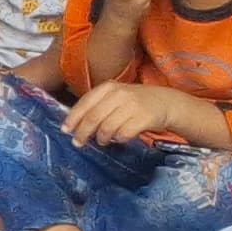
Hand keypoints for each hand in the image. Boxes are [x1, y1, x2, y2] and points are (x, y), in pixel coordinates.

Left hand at [65, 81, 180, 144]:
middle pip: (93, 117)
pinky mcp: (144, 118)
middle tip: (78, 143)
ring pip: (107, 127)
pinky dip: (119, 139)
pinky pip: (124, 133)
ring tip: (102, 141)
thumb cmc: (134, 102)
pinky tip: (120, 138)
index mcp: (108, 87)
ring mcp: (132, 105)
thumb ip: (97, 106)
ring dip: (101, 138)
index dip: (73, 118)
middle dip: (83, 133)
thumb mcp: (115, 97)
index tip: (66, 130)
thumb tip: (74, 125)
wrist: (165, 102)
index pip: (85, 103)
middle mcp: (119, 94)